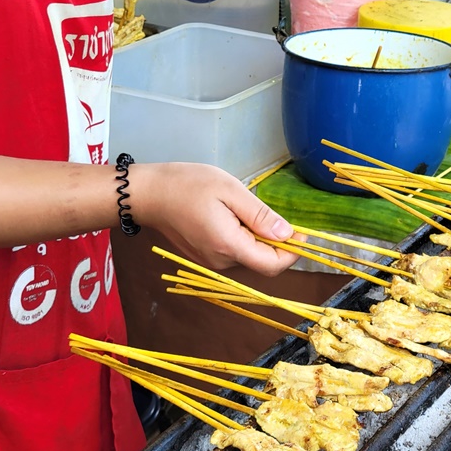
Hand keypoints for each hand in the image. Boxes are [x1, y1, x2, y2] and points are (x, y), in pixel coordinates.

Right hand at [129, 162, 301, 275]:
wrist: (148, 194)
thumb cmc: (187, 185)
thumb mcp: (230, 191)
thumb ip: (260, 216)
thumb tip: (288, 234)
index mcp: (229, 246)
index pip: (273, 265)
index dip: (293, 252)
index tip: (302, 233)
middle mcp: (221, 261)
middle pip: (262, 261)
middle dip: (274, 241)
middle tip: (266, 211)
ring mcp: (211, 262)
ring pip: (249, 257)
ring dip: (256, 238)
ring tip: (240, 209)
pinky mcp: (204, 258)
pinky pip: (234, 253)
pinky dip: (242, 238)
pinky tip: (229, 216)